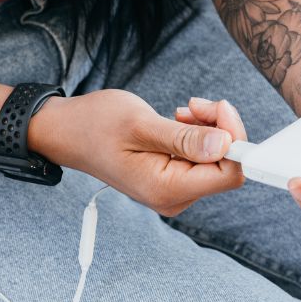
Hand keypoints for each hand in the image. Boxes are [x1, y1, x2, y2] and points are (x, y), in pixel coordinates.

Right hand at [31, 90, 242, 215]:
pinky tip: (177, 121)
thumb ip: (183, 138)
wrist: (67, 132)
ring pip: (214, 161)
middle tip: (193, 104)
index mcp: (166, 188)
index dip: (233, 137)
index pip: (229, 173)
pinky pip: (200, 160)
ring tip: (181, 111)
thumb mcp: (139, 124)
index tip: (218, 106)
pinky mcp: (169, 180)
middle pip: (224, 167)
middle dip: (219, 130)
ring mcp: (171, 191)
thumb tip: (225, 145)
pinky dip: (197, 136)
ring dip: (207, 130)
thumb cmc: (95, 124)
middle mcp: (172, 197)